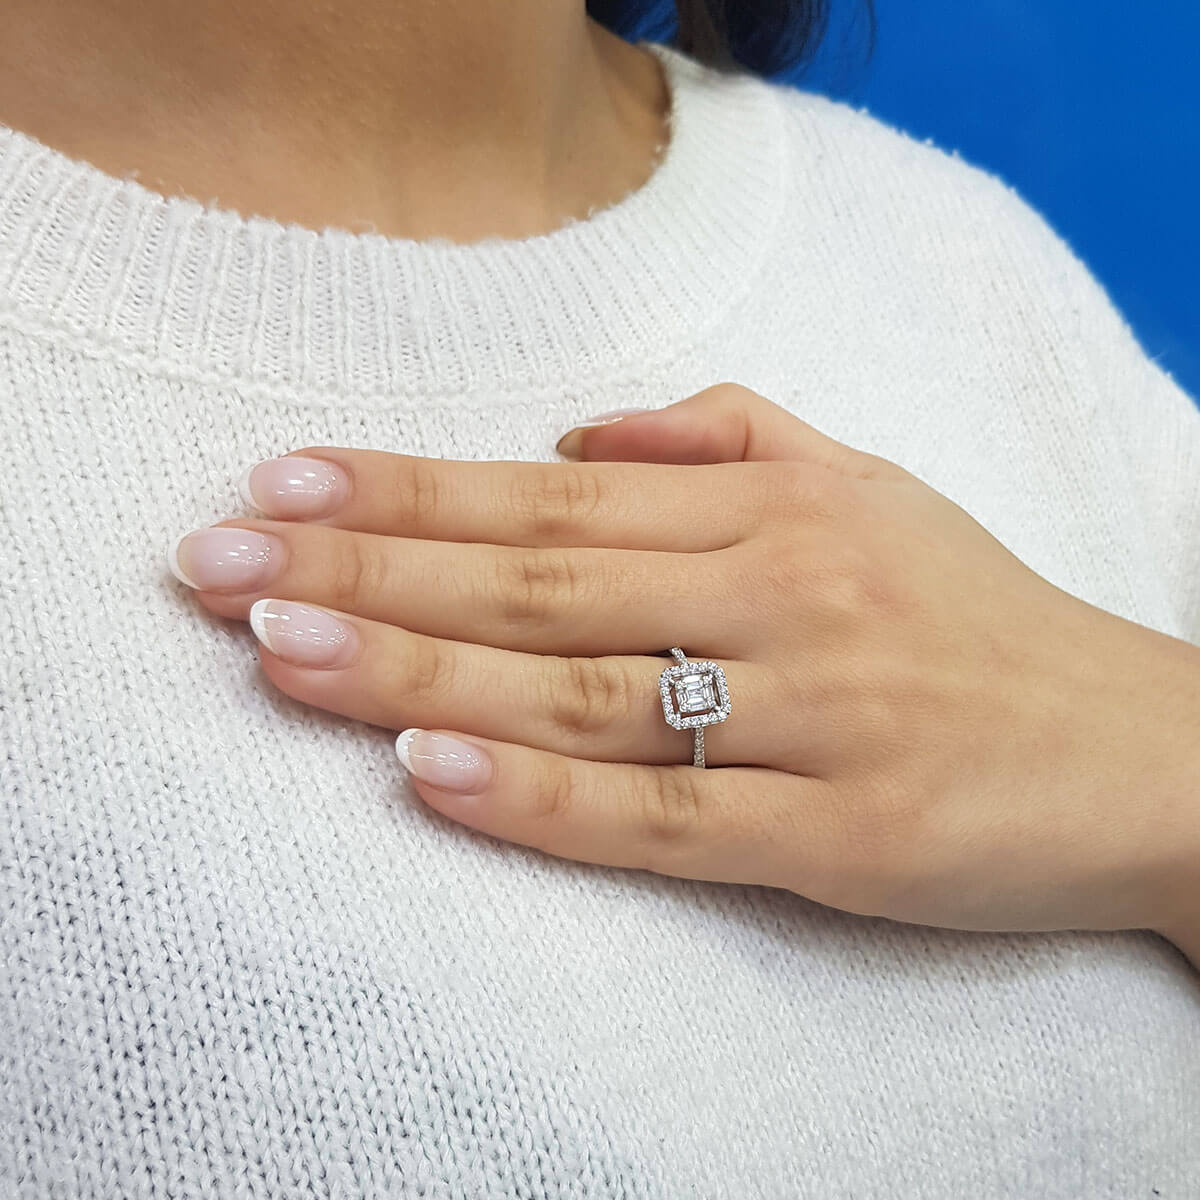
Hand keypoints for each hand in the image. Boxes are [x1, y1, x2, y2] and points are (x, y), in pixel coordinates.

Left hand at [168, 383, 1199, 941]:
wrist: (1139, 749)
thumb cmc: (978, 616)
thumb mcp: (867, 486)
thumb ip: (727, 435)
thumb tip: (578, 424)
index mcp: (775, 509)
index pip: (549, 493)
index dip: (407, 490)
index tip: (279, 487)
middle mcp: (783, 594)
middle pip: (538, 582)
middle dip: (365, 572)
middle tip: (218, 568)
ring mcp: (811, 715)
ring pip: (580, 692)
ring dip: (418, 674)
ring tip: (281, 657)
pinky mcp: (840, 833)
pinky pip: (662, 817)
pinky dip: (540, 799)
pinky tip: (428, 776)